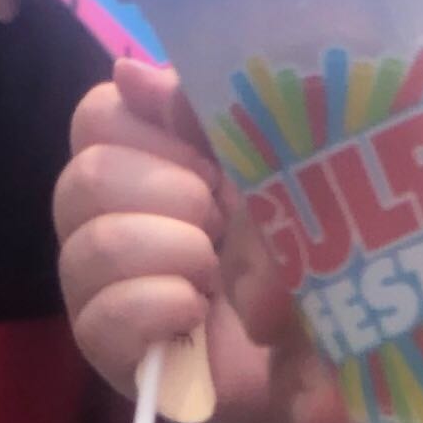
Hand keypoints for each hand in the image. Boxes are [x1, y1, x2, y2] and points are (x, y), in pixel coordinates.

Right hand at [55, 61, 311, 422]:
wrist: (338, 349)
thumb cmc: (304, 243)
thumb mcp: (269, 163)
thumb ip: (202, 112)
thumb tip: (126, 71)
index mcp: (140, 159)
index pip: (97, 116)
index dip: (154, 134)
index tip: (212, 163)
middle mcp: (103, 216)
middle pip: (84, 178)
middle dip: (169, 196)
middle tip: (221, 221)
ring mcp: (96, 286)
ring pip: (90, 246)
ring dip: (173, 251)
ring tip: (218, 272)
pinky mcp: (106, 351)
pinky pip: (99, 318)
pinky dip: (160, 307)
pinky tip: (198, 313)